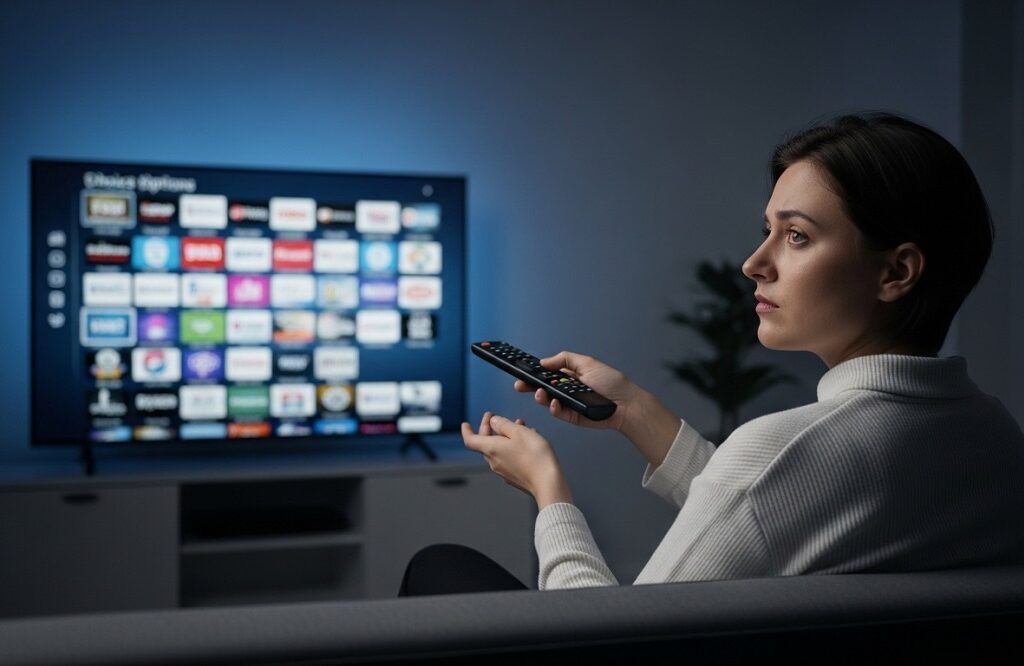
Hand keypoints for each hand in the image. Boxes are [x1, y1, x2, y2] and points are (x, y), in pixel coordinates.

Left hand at [461, 411, 572, 508]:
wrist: (548, 482)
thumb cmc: (535, 456)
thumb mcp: (519, 432)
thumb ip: (503, 424)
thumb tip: (493, 422)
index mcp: (491, 449)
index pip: (470, 440)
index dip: (467, 431)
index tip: (465, 424)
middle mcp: (494, 462)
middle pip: (485, 443)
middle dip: (490, 428)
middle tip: (495, 418)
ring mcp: (503, 471)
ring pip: (499, 449)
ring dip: (505, 436)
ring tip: (520, 426)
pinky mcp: (514, 476)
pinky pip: (508, 458)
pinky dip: (513, 447)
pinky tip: (527, 441)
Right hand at [514, 350, 682, 467]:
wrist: (626, 404)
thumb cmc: (611, 382)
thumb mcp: (587, 363)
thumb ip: (564, 360)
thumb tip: (544, 362)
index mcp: (570, 375)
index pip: (547, 373)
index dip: (534, 373)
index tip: (521, 371)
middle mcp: (567, 389)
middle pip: (543, 387)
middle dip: (530, 386)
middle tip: (519, 385)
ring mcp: (569, 403)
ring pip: (548, 400)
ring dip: (540, 397)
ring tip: (539, 393)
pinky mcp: (572, 417)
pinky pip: (558, 412)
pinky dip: (553, 408)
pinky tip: (554, 403)